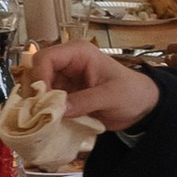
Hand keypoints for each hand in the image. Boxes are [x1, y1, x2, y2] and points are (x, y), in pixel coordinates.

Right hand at [24, 40, 159, 133]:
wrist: (141, 107)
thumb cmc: (131, 93)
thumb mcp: (111, 97)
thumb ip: (85, 101)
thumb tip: (59, 110)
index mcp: (78, 53)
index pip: (46, 58)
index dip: (40, 76)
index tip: (43, 99)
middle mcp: (66, 63)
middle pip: (36, 71)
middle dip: (35, 91)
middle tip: (39, 113)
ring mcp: (63, 79)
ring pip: (37, 87)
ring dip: (37, 103)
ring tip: (42, 120)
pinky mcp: (63, 95)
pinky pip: (45, 101)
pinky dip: (43, 111)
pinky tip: (46, 122)